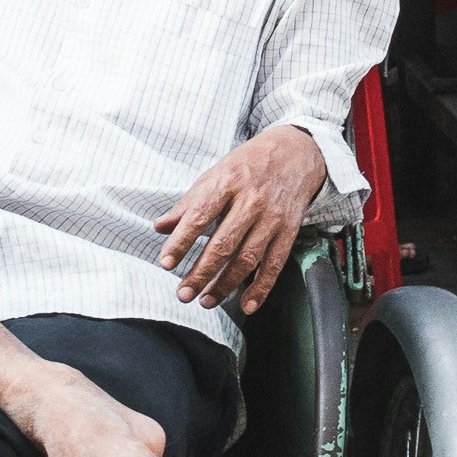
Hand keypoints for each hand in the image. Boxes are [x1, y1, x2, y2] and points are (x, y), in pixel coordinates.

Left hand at [152, 124, 328, 313]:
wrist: (296, 152)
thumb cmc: (249, 164)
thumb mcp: (215, 174)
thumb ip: (189, 203)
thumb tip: (160, 227)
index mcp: (228, 182)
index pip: (199, 216)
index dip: (181, 242)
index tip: (166, 263)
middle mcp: (251, 201)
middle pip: (223, 244)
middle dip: (201, 273)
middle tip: (183, 294)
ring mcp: (272, 218)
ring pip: (247, 258)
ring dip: (226, 284)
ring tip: (206, 301)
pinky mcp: (289, 231)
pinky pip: (274, 264)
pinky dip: (261, 287)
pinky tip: (247, 304)